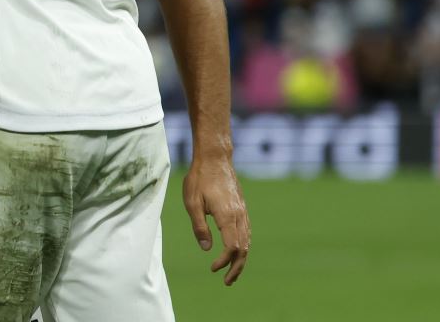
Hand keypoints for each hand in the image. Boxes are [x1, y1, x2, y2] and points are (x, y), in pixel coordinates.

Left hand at [182, 153, 250, 285]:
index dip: (224, 261)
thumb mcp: (192, 202)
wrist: (215, 157)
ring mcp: (243, 212)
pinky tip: (236, 252)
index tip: (212, 268)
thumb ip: (199, 227)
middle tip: (227, 282)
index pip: (232, 247)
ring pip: (247, 242)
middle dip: (236, 268)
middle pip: (244, 249)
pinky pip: (246, 233)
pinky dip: (243, 247)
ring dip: (241, 259)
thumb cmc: (200, 178)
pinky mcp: (242, 208)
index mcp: (228, 216)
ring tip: (232, 273)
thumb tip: (206, 249)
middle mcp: (239, 216)